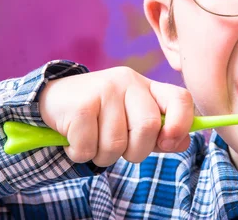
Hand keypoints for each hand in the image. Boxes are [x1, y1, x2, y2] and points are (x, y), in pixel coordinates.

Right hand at [38, 67, 193, 166]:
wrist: (54, 100)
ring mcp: (104, 90)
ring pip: (116, 144)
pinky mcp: (81, 105)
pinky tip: (75, 139)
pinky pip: (89, 148)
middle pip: (148, 127)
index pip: (181, 99)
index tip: (168, 143)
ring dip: (103, 156)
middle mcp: (128, 82)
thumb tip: (182, 142)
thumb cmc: (100, 116)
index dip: (181, 124)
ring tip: (92, 141)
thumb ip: (158, 133)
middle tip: (118, 149)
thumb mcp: (132, 121)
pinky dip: (81, 153)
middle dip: (135, 152)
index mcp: (147, 86)